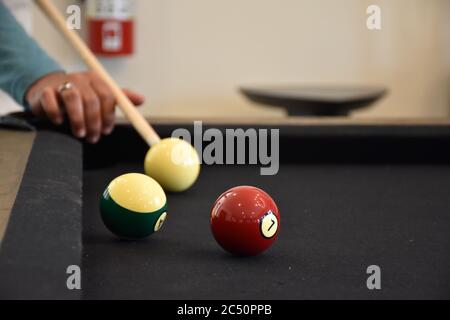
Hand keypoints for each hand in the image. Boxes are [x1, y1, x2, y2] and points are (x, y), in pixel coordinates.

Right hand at [26, 71, 144, 143]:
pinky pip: (51, 100)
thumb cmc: (79, 98)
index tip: (107, 130)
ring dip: (78, 119)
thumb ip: (120, 99)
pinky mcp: (44, 91)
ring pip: (72, 98)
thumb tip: (142, 100)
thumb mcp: (100, 97)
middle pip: (92, 99)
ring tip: (80, 134)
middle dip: (94, 122)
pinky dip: (56, 113)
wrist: (47, 91)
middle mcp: (80, 79)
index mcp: (96, 80)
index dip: (109, 115)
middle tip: (94, 137)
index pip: (108, 95)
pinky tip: (59, 122)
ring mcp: (61, 83)